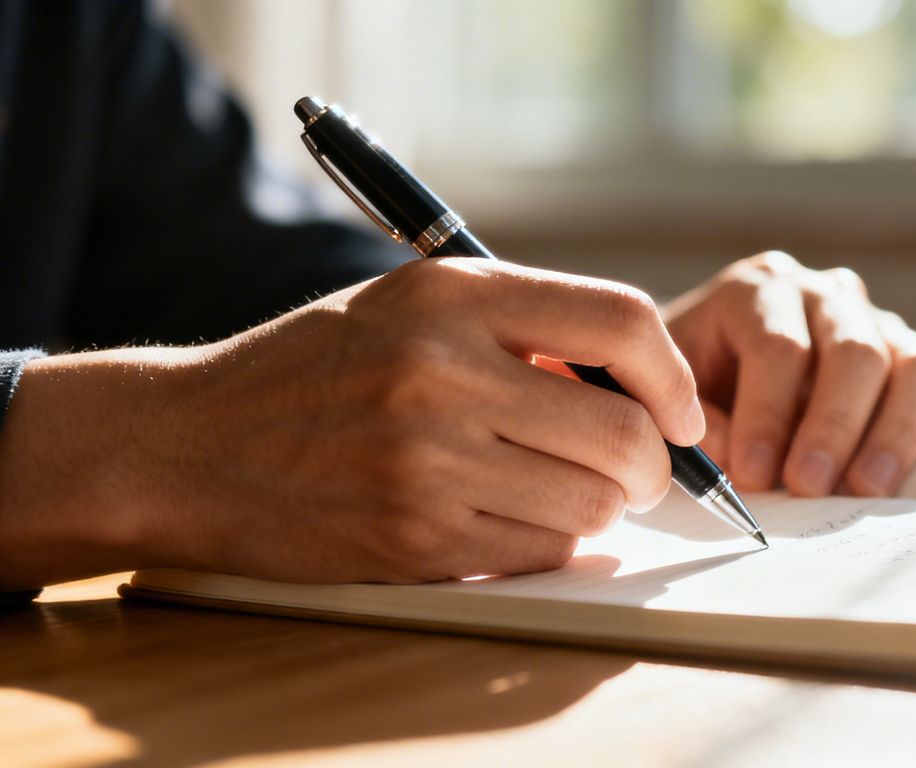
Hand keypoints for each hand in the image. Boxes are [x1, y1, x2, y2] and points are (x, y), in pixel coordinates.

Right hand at [0, 259, 702, 588]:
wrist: (191, 444)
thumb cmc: (318, 369)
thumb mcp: (414, 308)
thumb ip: (524, 329)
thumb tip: (644, 389)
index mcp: (454, 295)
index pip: (623, 323)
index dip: (675, 378)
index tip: (683, 413)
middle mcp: (444, 371)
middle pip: (623, 432)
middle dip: (653, 465)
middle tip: (638, 472)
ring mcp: (426, 460)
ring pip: (593, 504)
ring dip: (604, 508)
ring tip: (569, 492)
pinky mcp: (412, 537)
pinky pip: (540, 551)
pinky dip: (552, 543)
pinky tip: (520, 519)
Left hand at [664, 251, 915, 496]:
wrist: (717, 374)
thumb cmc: (691, 386)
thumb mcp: (675, 395)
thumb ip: (700, 423)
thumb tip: (746, 462)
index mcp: (760, 290)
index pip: (780, 346)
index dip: (768, 415)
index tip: (751, 475)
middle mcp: (829, 295)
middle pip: (855, 352)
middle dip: (832, 427)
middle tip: (807, 487)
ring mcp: (882, 325)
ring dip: (895, 433)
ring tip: (864, 490)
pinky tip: (899, 480)